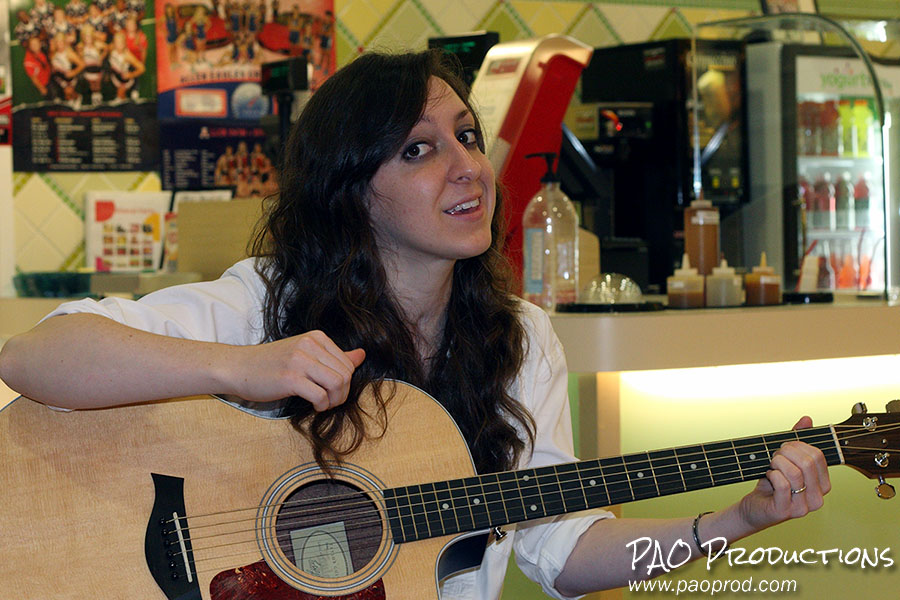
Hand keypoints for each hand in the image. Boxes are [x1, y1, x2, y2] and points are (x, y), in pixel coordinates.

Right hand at [227, 330, 364, 411]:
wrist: (238, 367)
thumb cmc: (272, 364)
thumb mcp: (305, 354)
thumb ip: (334, 356)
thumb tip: (362, 354)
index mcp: (316, 337)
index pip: (348, 363)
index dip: (345, 382)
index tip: (332, 391)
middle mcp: (310, 345)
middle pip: (345, 374)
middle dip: (342, 393)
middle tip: (329, 401)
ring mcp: (300, 360)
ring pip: (337, 384)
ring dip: (334, 401)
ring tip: (323, 404)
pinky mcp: (290, 378)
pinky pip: (320, 396)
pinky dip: (322, 405)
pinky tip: (314, 406)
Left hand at [738, 416, 830, 530]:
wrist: (754, 507)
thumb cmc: (771, 484)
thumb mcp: (785, 460)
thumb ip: (797, 440)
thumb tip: (806, 419)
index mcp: (823, 485)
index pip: (818, 456)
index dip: (797, 446)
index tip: (784, 448)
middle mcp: (818, 498)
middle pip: (807, 462)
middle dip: (785, 452)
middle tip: (774, 456)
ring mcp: (804, 507)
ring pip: (795, 472)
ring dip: (776, 463)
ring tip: (770, 466)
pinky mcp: (786, 511)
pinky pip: (783, 484)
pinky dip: (771, 474)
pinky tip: (768, 476)